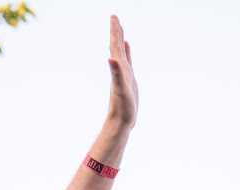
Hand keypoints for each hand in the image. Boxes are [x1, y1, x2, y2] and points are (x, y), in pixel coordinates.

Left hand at [107, 15, 138, 129]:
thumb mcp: (120, 89)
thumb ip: (116, 73)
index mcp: (119, 69)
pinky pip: (127, 62)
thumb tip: (110, 58)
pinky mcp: (128, 81)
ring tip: (120, 30)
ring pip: (121, 53)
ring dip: (120, 41)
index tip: (114, 17)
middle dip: (116, 32)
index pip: (115, 46)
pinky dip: (127, 53)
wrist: (121, 121)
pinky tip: (126, 49)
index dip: (115, 32)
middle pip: (116, 47)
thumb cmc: (121, 107)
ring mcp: (124, 75)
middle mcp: (120, 70)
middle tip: (115, 17)